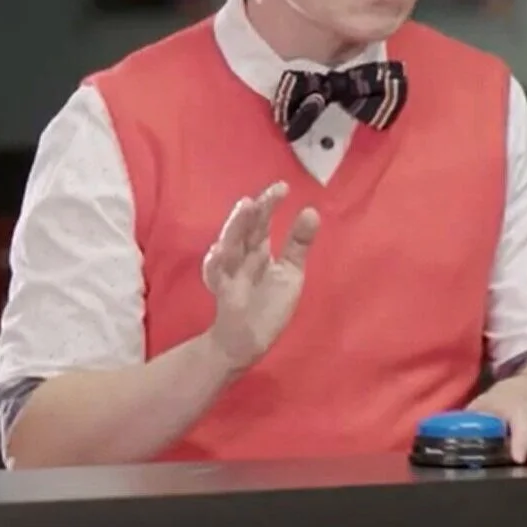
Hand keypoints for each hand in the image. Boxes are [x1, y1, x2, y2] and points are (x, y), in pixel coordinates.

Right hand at [203, 182, 318, 370]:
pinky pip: (215, 274)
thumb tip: (312, 210)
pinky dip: (215, 263)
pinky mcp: (222, 290)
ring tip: (245, 208)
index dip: (269, 204)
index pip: (262, 222)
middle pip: (245, 228)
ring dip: (235, 225)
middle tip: (265, 194)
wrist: (247, 340)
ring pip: (230, 243)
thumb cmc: (268, 305)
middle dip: (253, 211)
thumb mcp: (290, 271)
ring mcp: (229, 271)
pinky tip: (219, 250)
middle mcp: (242, 255)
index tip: (282, 187)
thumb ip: (298, 243)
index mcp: (258, 249)